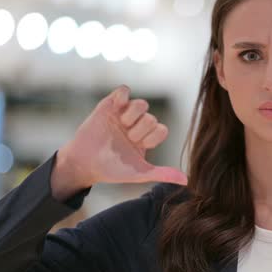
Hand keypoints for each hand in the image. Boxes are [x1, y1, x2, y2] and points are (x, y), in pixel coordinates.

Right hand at [51, 85, 187, 199]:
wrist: (85, 163)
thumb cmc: (112, 168)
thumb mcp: (139, 172)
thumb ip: (162, 173)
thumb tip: (187, 180)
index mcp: (145, 138)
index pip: (161, 129)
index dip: (153, 137)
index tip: (140, 146)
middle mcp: (137, 124)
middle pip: (151, 118)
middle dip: (141, 130)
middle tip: (127, 138)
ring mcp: (123, 114)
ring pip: (141, 104)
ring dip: (134, 115)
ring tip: (122, 125)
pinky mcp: (109, 105)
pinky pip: (123, 90)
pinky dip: (123, 96)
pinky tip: (117, 109)